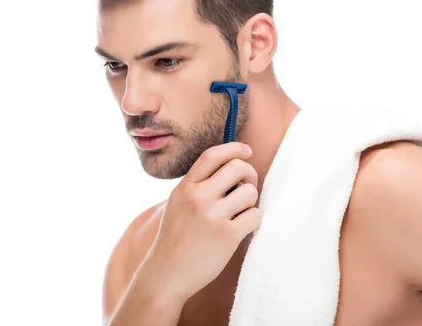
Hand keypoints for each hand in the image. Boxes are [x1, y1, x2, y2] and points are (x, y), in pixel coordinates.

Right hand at [141, 142, 261, 302]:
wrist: (166, 275)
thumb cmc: (176, 239)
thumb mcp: (178, 203)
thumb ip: (198, 185)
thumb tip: (231, 167)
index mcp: (185, 187)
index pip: (213, 155)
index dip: (234, 148)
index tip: (246, 151)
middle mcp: (198, 197)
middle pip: (238, 167)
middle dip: (249, 175)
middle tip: (246, 187)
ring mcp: (213, 216)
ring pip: (250, 192)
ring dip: (250, 202)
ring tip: (239, 214)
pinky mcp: (227, 236)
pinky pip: (255, 216)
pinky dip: (253, 221)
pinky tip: (241, 229)